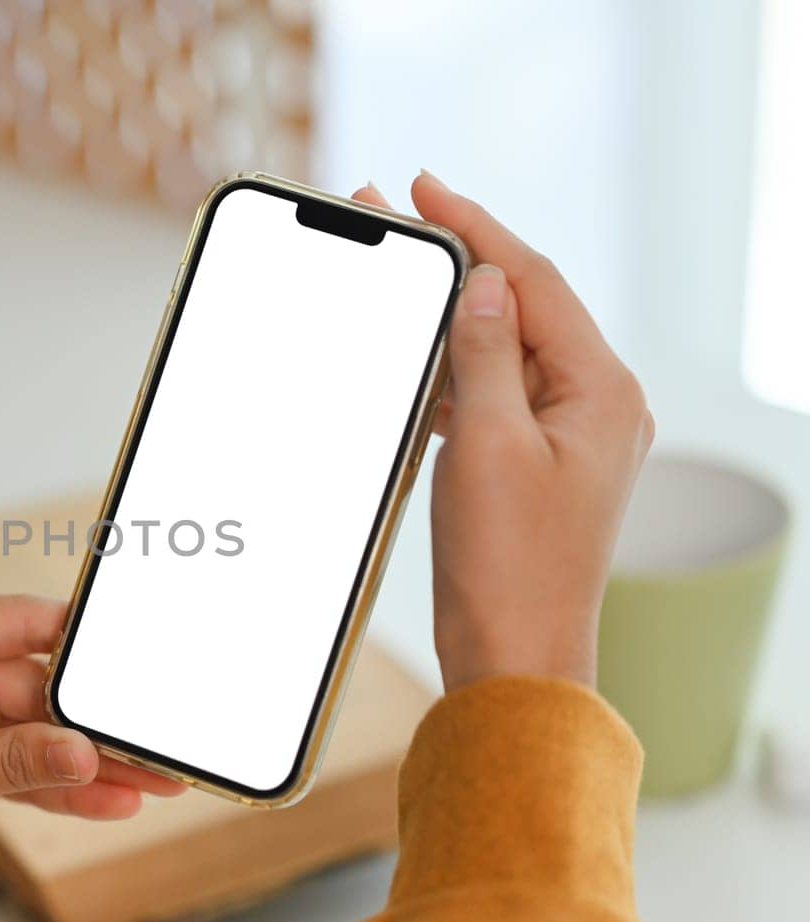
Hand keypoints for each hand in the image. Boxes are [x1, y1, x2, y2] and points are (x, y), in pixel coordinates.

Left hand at [0, 595, 185, 884]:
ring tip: (155, 781)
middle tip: (154, 745)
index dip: (78, 643)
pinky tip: (116, 800)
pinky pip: (26, 765)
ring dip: (93, 760)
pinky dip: (66, 786)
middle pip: (40, 683)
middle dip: (96, 724)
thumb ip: (11, 761)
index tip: (131, 662)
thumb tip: (84, 751)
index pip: (16, 622)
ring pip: (41, 730)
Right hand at [352, 175, 653, 691]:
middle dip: (457, 261)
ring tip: (396, 276)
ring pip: (502, 350)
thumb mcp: (490, 445)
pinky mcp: (535, 464)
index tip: (426, 188)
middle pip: (519, 308)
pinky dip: (451, 370)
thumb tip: (481, 284)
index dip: (477, 228)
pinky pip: (493, 395)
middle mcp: (595, 406)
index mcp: (602, 392)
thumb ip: (484, 357)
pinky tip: (413, 356)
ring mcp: (567, 436)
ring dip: (448, 315)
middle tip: (398, 216)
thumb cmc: (510, 566)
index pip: (534, 282)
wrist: (514, 655)